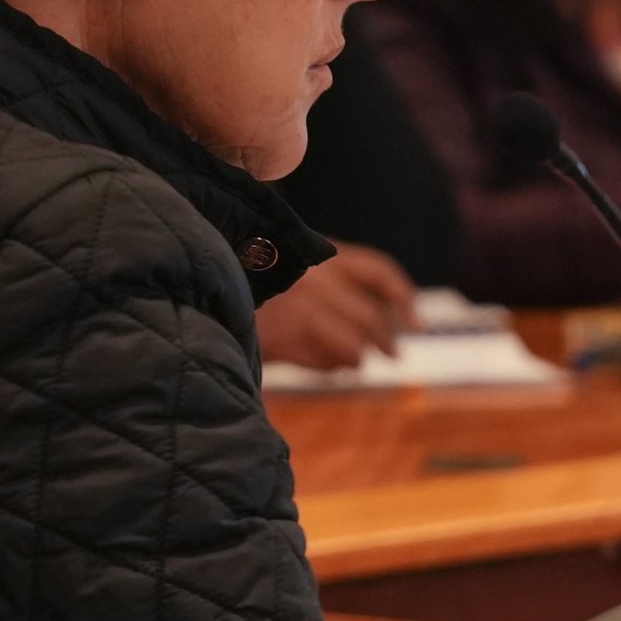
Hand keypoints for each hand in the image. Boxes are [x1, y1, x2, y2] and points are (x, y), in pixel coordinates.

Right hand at [253, 245, 416, 372]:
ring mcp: (299, 311)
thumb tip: (385, 314)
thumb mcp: (296, 259)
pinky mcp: (280, 340)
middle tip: (394, 354)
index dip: (404, 298)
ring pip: (352, 348)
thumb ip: (334, 278)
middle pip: (371, 319)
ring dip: (356, 358)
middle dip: (387, 341)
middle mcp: (317, 281)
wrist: (203, 280)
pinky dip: (330, 367)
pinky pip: (323, 364)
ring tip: (353, 361)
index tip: (417, 324)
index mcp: (323, 254)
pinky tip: (326, 365)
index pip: (379, 272)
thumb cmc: (252, 269)